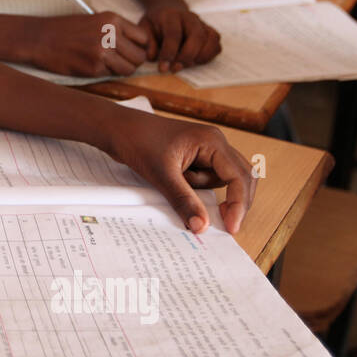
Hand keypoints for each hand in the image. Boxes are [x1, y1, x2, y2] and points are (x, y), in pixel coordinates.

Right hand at [18, 12, 152, 77]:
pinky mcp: (94, 68)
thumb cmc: (67, 30)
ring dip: (121, 70)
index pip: (143, 38)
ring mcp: (103, 52)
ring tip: (106, 65)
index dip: (139, 46)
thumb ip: (117, 31)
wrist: (40, 39)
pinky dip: (104, 73)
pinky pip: (111, 75)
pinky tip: (90, 65)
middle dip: (132, 61)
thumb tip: (138, 48)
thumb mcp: (95, 21)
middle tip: (119, 61)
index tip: (129, 50)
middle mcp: (111, 34)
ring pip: (129, 69)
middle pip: (140, 56)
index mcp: (113, 19)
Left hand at [106, 111, 254, 233]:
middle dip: (232, 200)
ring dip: (201, 190)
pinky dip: (195, 188)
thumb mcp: (162, 175)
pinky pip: (205, 179)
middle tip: (224, 223)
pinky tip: (175, 181)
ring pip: (219, 181)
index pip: (239, 176)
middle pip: (239, 178)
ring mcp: (205, 150)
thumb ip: (184, 201)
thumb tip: (202, 227)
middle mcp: (214, 143)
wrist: (117, 129)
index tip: (231, 227)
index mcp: (212, 141)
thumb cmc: (138, 142)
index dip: (239, 203)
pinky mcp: (195, 157)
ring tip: (175, 181)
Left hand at [139, 5, 220, 72]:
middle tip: (174, 69)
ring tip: (186, 66)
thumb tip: (152, 57)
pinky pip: (216, 45)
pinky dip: (208, 56)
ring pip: (211, 40)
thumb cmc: (155, 22)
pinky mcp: (210, 32)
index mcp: (171, 15)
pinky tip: (195, 62)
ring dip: (200, 57)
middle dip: (186, 57)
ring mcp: (203, 24)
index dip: (169, 53)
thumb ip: (147, 42)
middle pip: (197, 36)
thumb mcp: (144, 28)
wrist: (168, 9)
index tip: (162, 68)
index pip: (173, 34)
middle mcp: (190, 18)